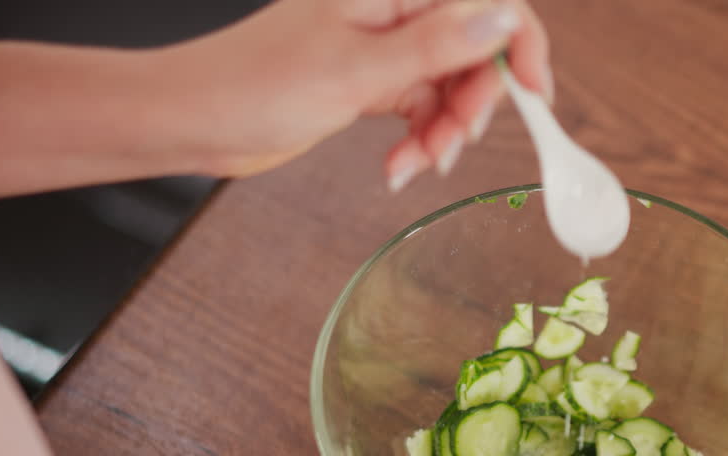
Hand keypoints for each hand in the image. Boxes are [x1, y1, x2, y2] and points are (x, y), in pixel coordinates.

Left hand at [168, 0, 550, 187]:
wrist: (194, 120)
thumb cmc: (253, 84)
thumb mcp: (357, 70)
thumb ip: (437, 46)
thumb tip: (504, 19)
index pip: (486, 4)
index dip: (519, 47)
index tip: (534, 97)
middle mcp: (393, 12)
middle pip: (473, 52)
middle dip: (471, 106)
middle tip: (451, 145)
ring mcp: (381, 48)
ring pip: (448, 88)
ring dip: (442, 134)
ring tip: (414, 166)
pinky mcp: (369, 82)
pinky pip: (419, 109)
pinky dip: (417, 142)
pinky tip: (397, 168)